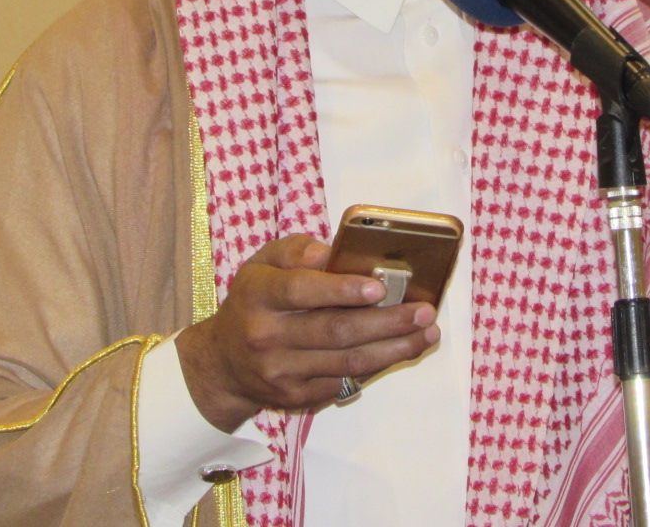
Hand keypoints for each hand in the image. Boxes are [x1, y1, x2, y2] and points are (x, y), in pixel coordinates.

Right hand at [173, 234, 438, 431]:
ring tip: (426, 333)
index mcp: (257, 295)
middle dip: (386, 322)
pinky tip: (402, 351)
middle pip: (335, 331)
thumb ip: (297, 250)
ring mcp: (281, 372)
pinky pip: (346, 381)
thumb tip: (334, 251)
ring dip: (394, 348)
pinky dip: (379, 365)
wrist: (223, 364)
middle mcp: (266, 336)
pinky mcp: (296, 397)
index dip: (342, 289)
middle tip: (423, 311)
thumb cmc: (254, 302)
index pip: (301, 291)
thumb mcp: (263, 264)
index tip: (379, 287)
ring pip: (348, 362)